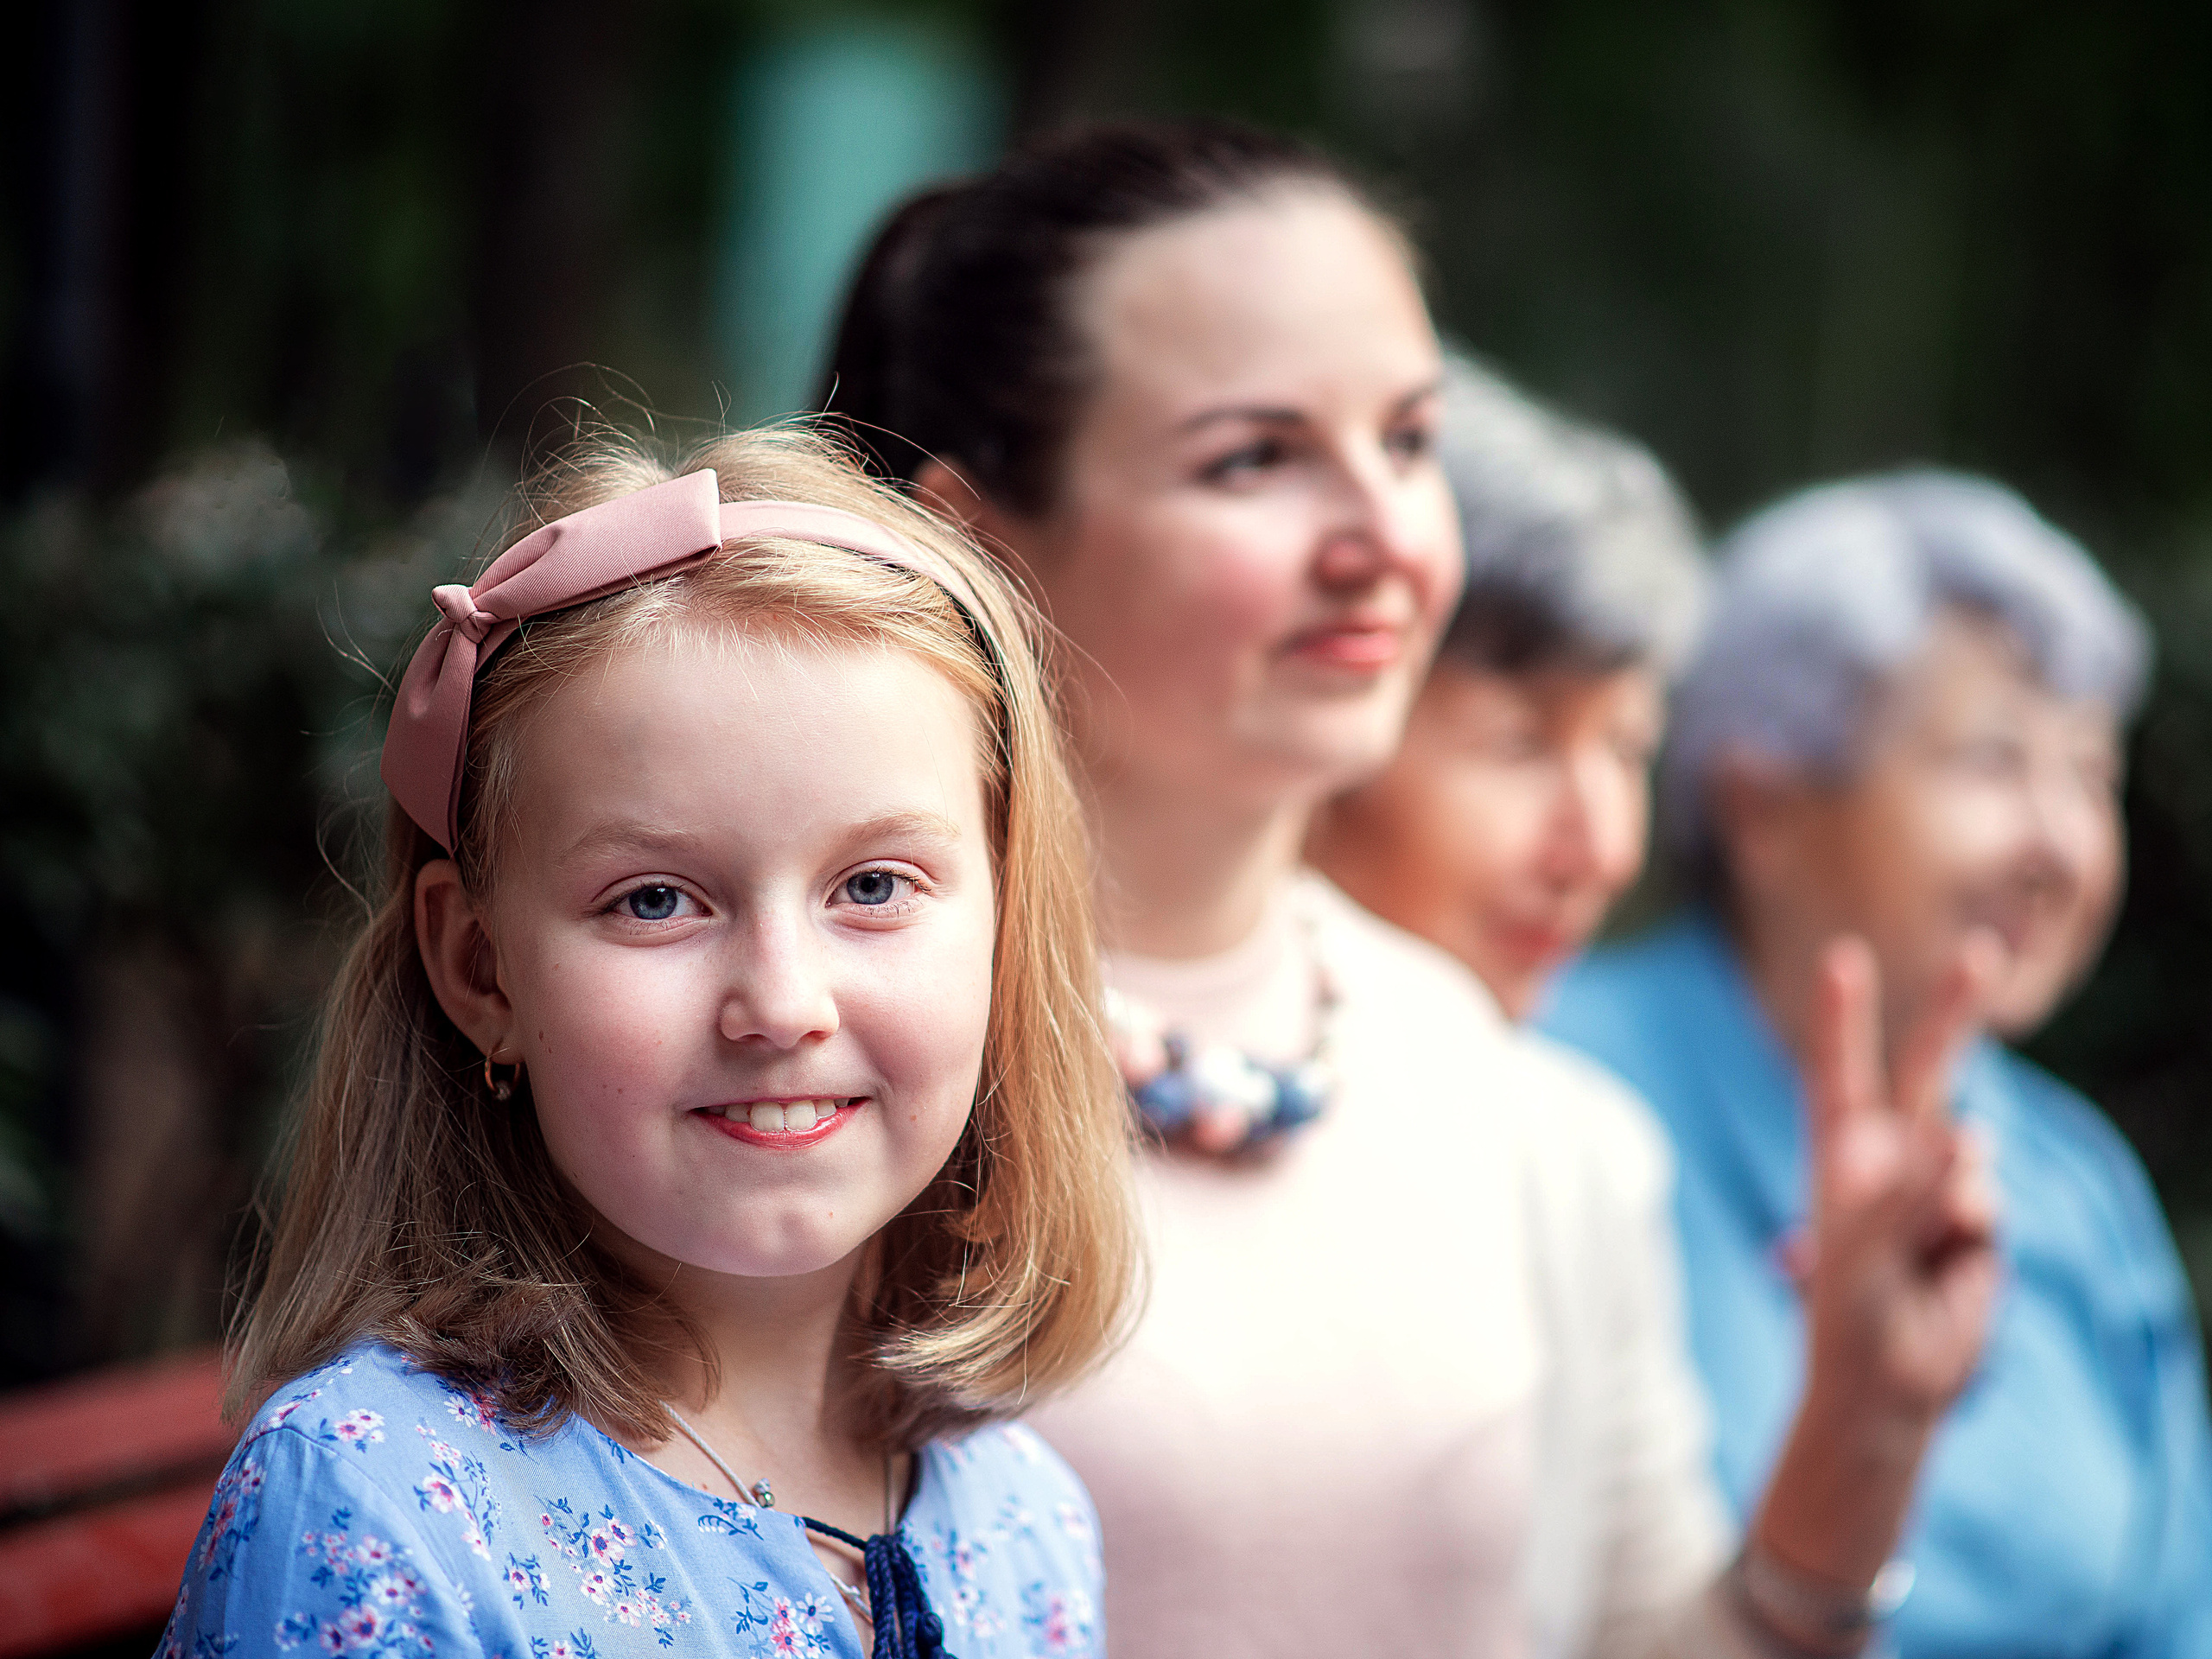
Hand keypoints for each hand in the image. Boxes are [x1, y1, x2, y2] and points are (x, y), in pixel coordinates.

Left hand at [1799, 934, 2001, 1423]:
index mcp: (1839, 1153)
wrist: (1891, 1381)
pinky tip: (1952, 1261)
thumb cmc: (1849, 1314)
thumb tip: (1964, 1137)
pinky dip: (1972, 1226)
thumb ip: (1904, 1192)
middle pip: (1926, 1070)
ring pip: (1967, 1144)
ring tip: (1923, 1244)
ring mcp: (1936, 1187)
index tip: (1844, 956)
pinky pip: (1987, 1199)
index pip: (1838, 1071)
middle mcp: (1889, 1158)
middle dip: (1954, 1011)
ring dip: (1951, 1190)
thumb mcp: (1859, 1250)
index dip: (1843, 1016)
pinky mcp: (1975, 1220)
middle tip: (1982, 949)